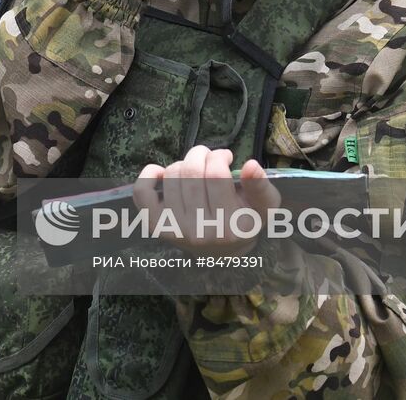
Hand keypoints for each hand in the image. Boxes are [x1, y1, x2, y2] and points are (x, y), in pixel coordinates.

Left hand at [132, 146, 280, 256]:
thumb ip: (261, 186)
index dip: (220, 157)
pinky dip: (148, 175)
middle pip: (192, 172)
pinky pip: (142, 193)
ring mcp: (174, 229)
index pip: (217, 175)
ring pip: (171, 176)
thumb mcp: (264, 206)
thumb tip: (251, 165)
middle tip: (208, 156)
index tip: (226, 157)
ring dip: (182, 163)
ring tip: (194, 170)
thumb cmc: (244, 221)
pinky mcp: (156, 225)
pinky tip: (161, 172)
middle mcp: (199, 231)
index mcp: (229, 226)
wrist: (221, 251)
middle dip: (200, 154)